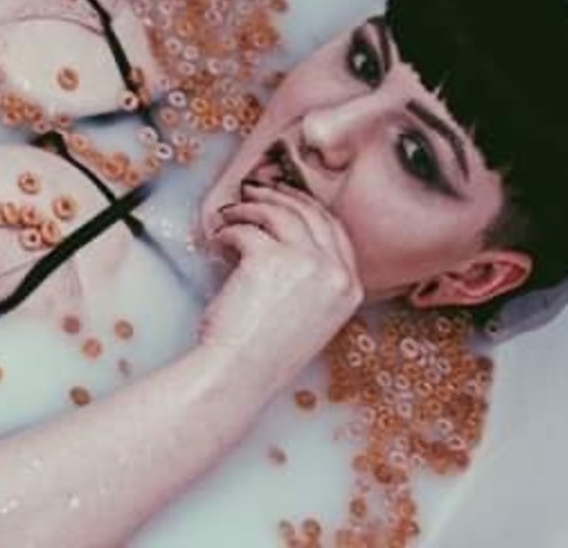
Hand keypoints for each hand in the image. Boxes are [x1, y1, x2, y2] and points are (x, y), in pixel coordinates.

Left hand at [199, 183, 362, 396]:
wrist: (239, 375)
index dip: (309, 209)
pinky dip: (228, 230)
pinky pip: (246, 230)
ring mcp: (306, 263)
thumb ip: (311, 282)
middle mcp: (335, 273)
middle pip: (310, 213)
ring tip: (229, 214)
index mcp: (350, 288)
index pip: (335, 231)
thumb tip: (284, 243)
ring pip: (279, 213)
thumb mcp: (309, 317)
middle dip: (279, 197)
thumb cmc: (264, 354)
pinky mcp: (269, 259)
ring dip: (250, 208)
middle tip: (254, 192)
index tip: (287, 200)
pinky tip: (217, 239)